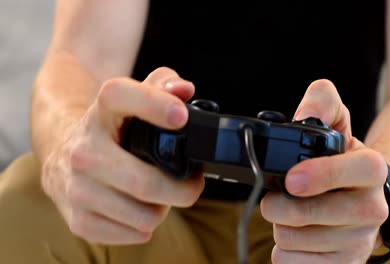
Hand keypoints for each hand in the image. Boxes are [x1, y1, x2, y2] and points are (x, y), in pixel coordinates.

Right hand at [41, 67, 204, 244]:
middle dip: (184, 189)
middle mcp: (83, 149)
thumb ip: (163, 85)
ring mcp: (77, 187)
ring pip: (145, 216)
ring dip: (163, 209)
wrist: (62, 154)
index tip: (181, 117)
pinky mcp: (78, 219)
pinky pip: (134, 234)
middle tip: (191, 184)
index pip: (119, 97)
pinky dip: (146, 226)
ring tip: (158, 195)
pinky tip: (138, 209)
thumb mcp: (134, 100)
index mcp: (101, 112)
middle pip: (146, 183)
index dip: (153, 104)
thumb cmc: (112, 128)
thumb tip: (184, 89)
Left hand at [261, 80, 388, 263]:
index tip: (291, 178)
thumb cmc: (341, 159)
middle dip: (279, 204)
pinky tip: (297, 235)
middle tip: (278, 195)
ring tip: (292, 214)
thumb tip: (302, 115)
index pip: (356, 171)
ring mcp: (359, 241)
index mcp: (372, 169)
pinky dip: (284, 249)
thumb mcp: (336, 122)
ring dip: (281, 225)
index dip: (321, 175)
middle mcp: (372, 208)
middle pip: (309, 214)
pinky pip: (292, 262)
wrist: (361, 198)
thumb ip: (322, 101)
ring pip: (293, 239)